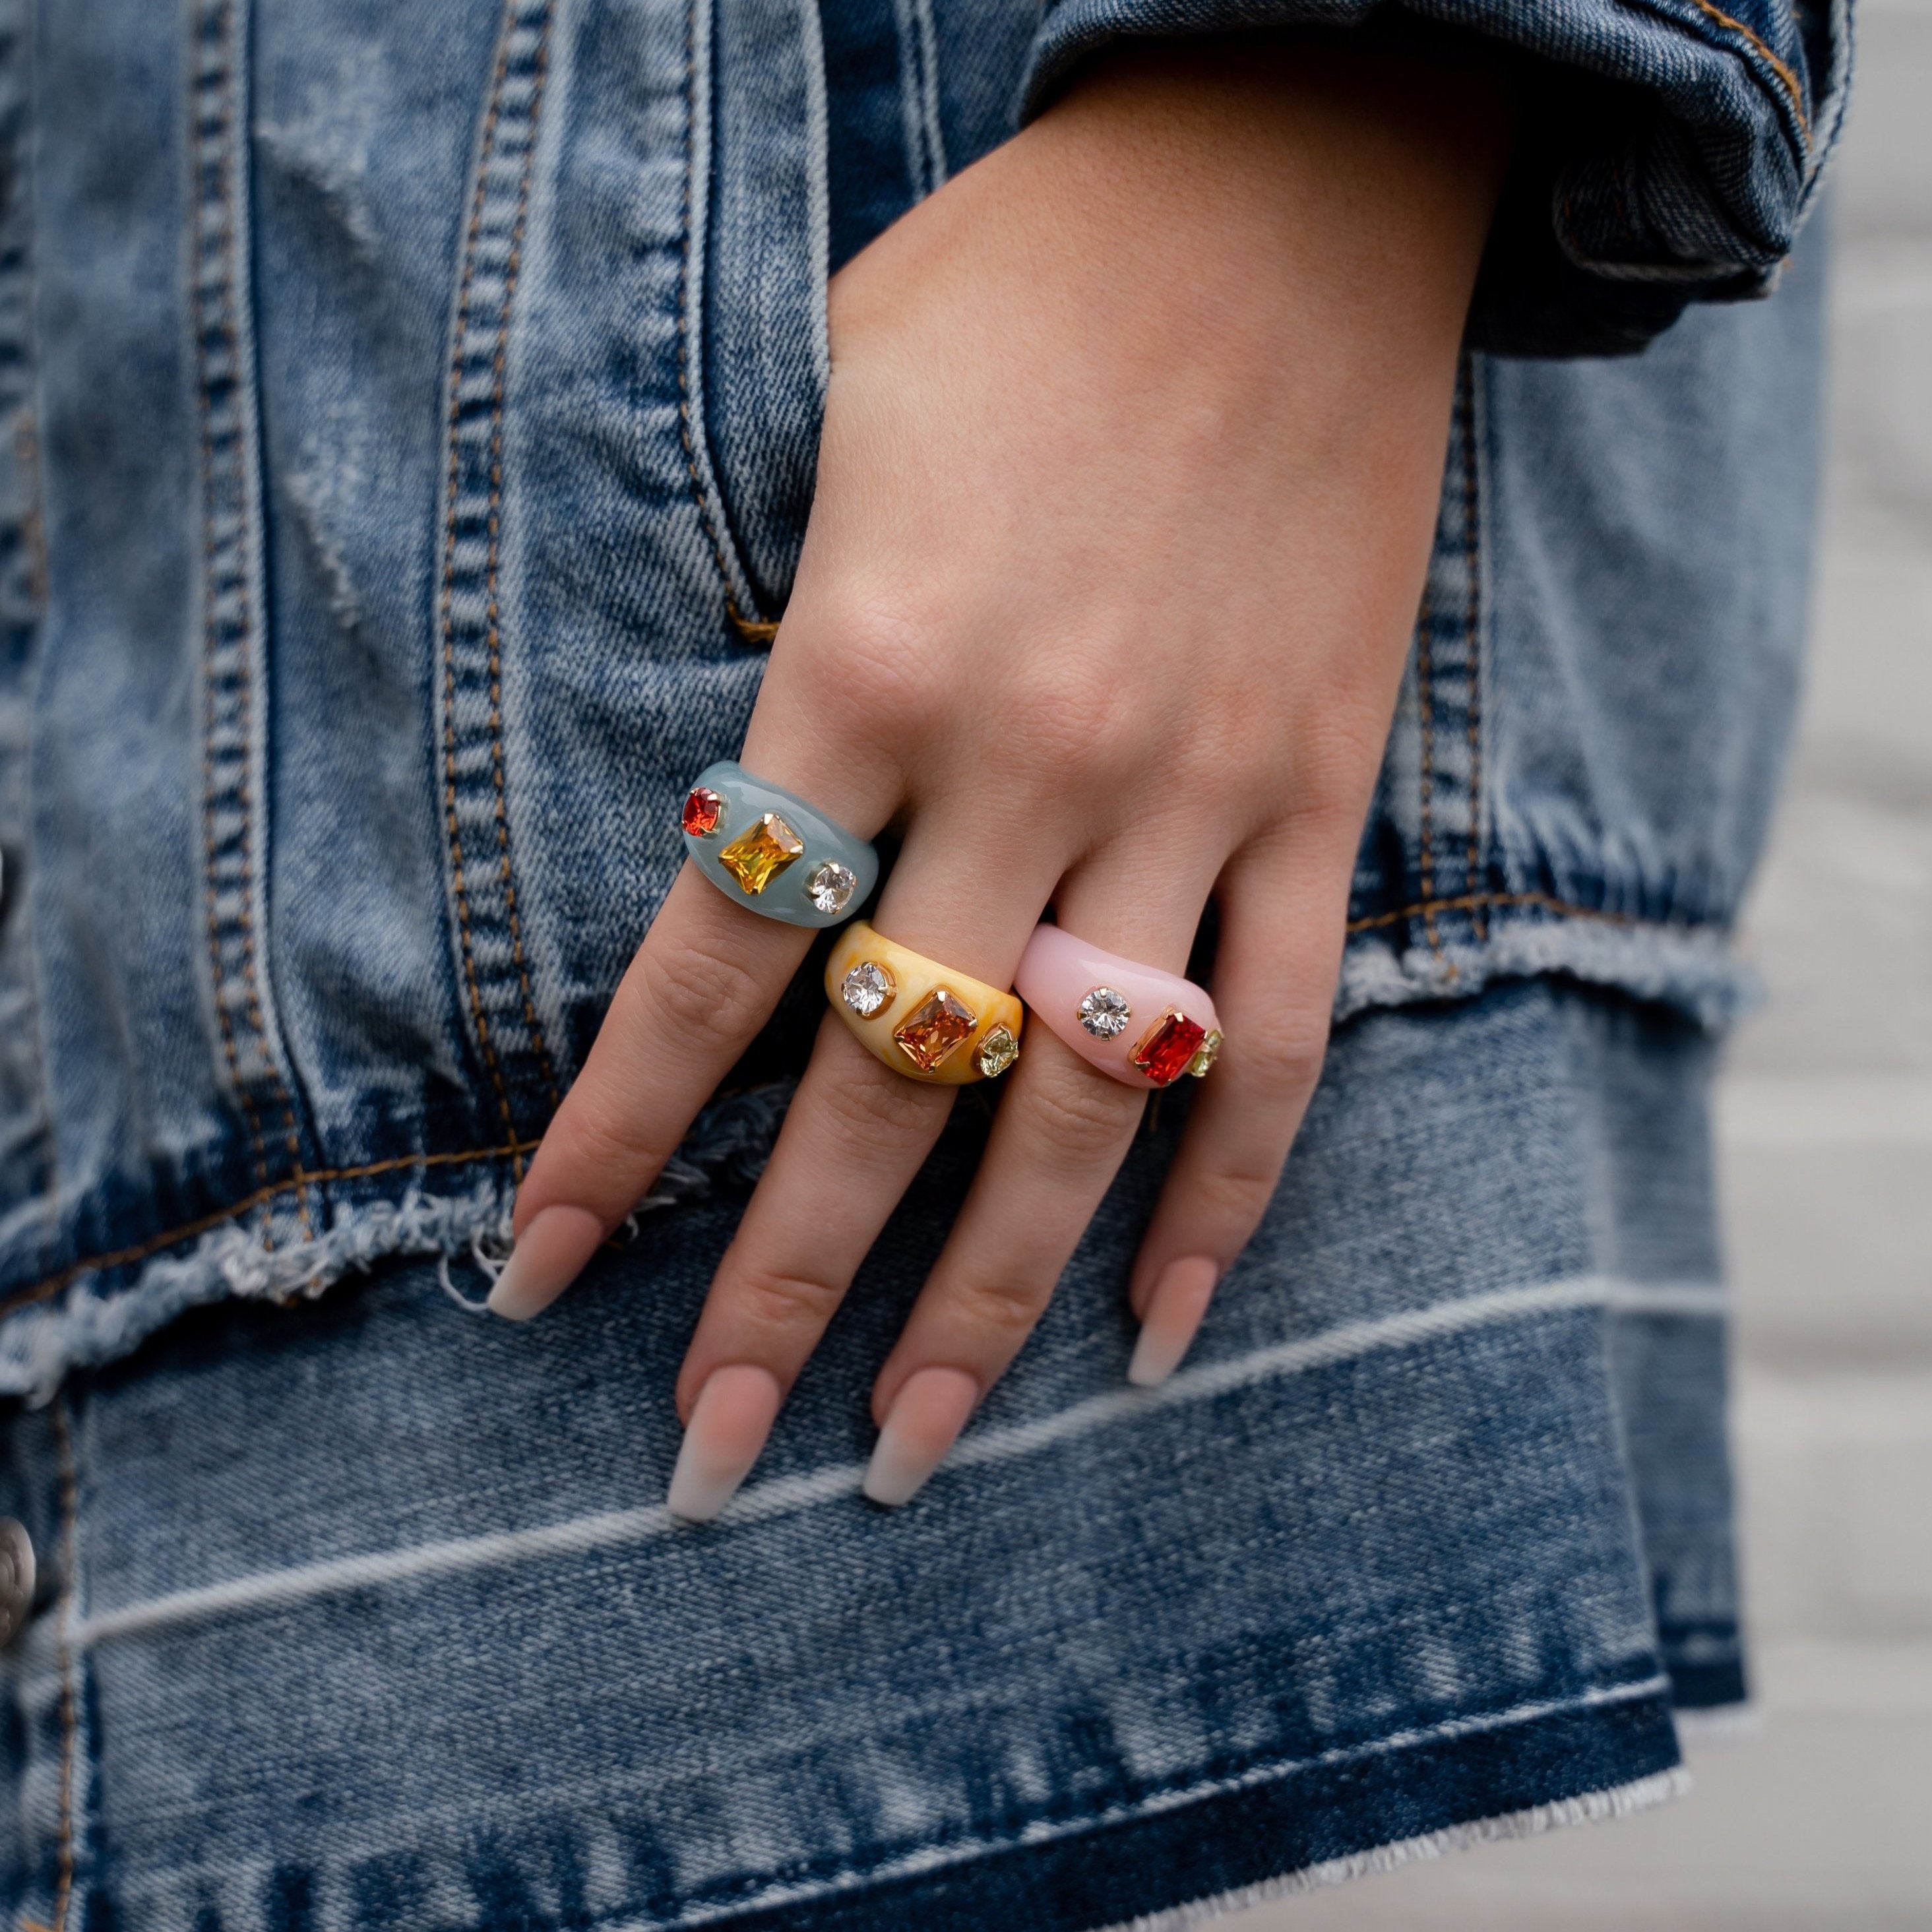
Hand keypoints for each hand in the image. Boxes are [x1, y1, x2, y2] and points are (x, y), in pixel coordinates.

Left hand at [490, 33, 1510, 1514]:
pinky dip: (1229, 1198)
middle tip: (705, 1454)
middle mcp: (1030, 760)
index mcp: (869, 661)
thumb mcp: (837, 418)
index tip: (542, 1281)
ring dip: (992, 1299)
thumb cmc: (1031, 286)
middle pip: (887, 1084)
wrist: (1292, 187)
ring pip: (1083, 1106)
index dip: (617, 1142)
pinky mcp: (1322, 796)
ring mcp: (1195, 794)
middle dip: (785, 1288)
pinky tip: (1165, 1326)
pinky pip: (1283, 1040)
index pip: (713, 963)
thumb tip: (749, 835)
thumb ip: (789, 646)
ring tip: (917, 1448)